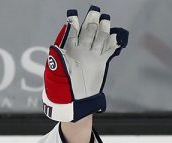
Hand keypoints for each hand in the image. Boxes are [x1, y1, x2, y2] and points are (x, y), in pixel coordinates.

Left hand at [42, 5, 127, 121]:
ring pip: (98, 39)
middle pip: (87, 33)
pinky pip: (108, 51)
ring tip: (106, 19)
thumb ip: (57, 59)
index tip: (73, 15)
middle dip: (90, 22)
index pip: (71, 34)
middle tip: (95, 11)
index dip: (72, 24)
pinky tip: (117, 35)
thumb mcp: (55, 73)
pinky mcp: (100, 63)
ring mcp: (91, 56)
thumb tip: (54, 46)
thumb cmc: (61, 87)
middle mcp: (80, 51)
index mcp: (68, 52)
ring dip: (102, 29)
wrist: (74, 101)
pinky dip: (112, 43)